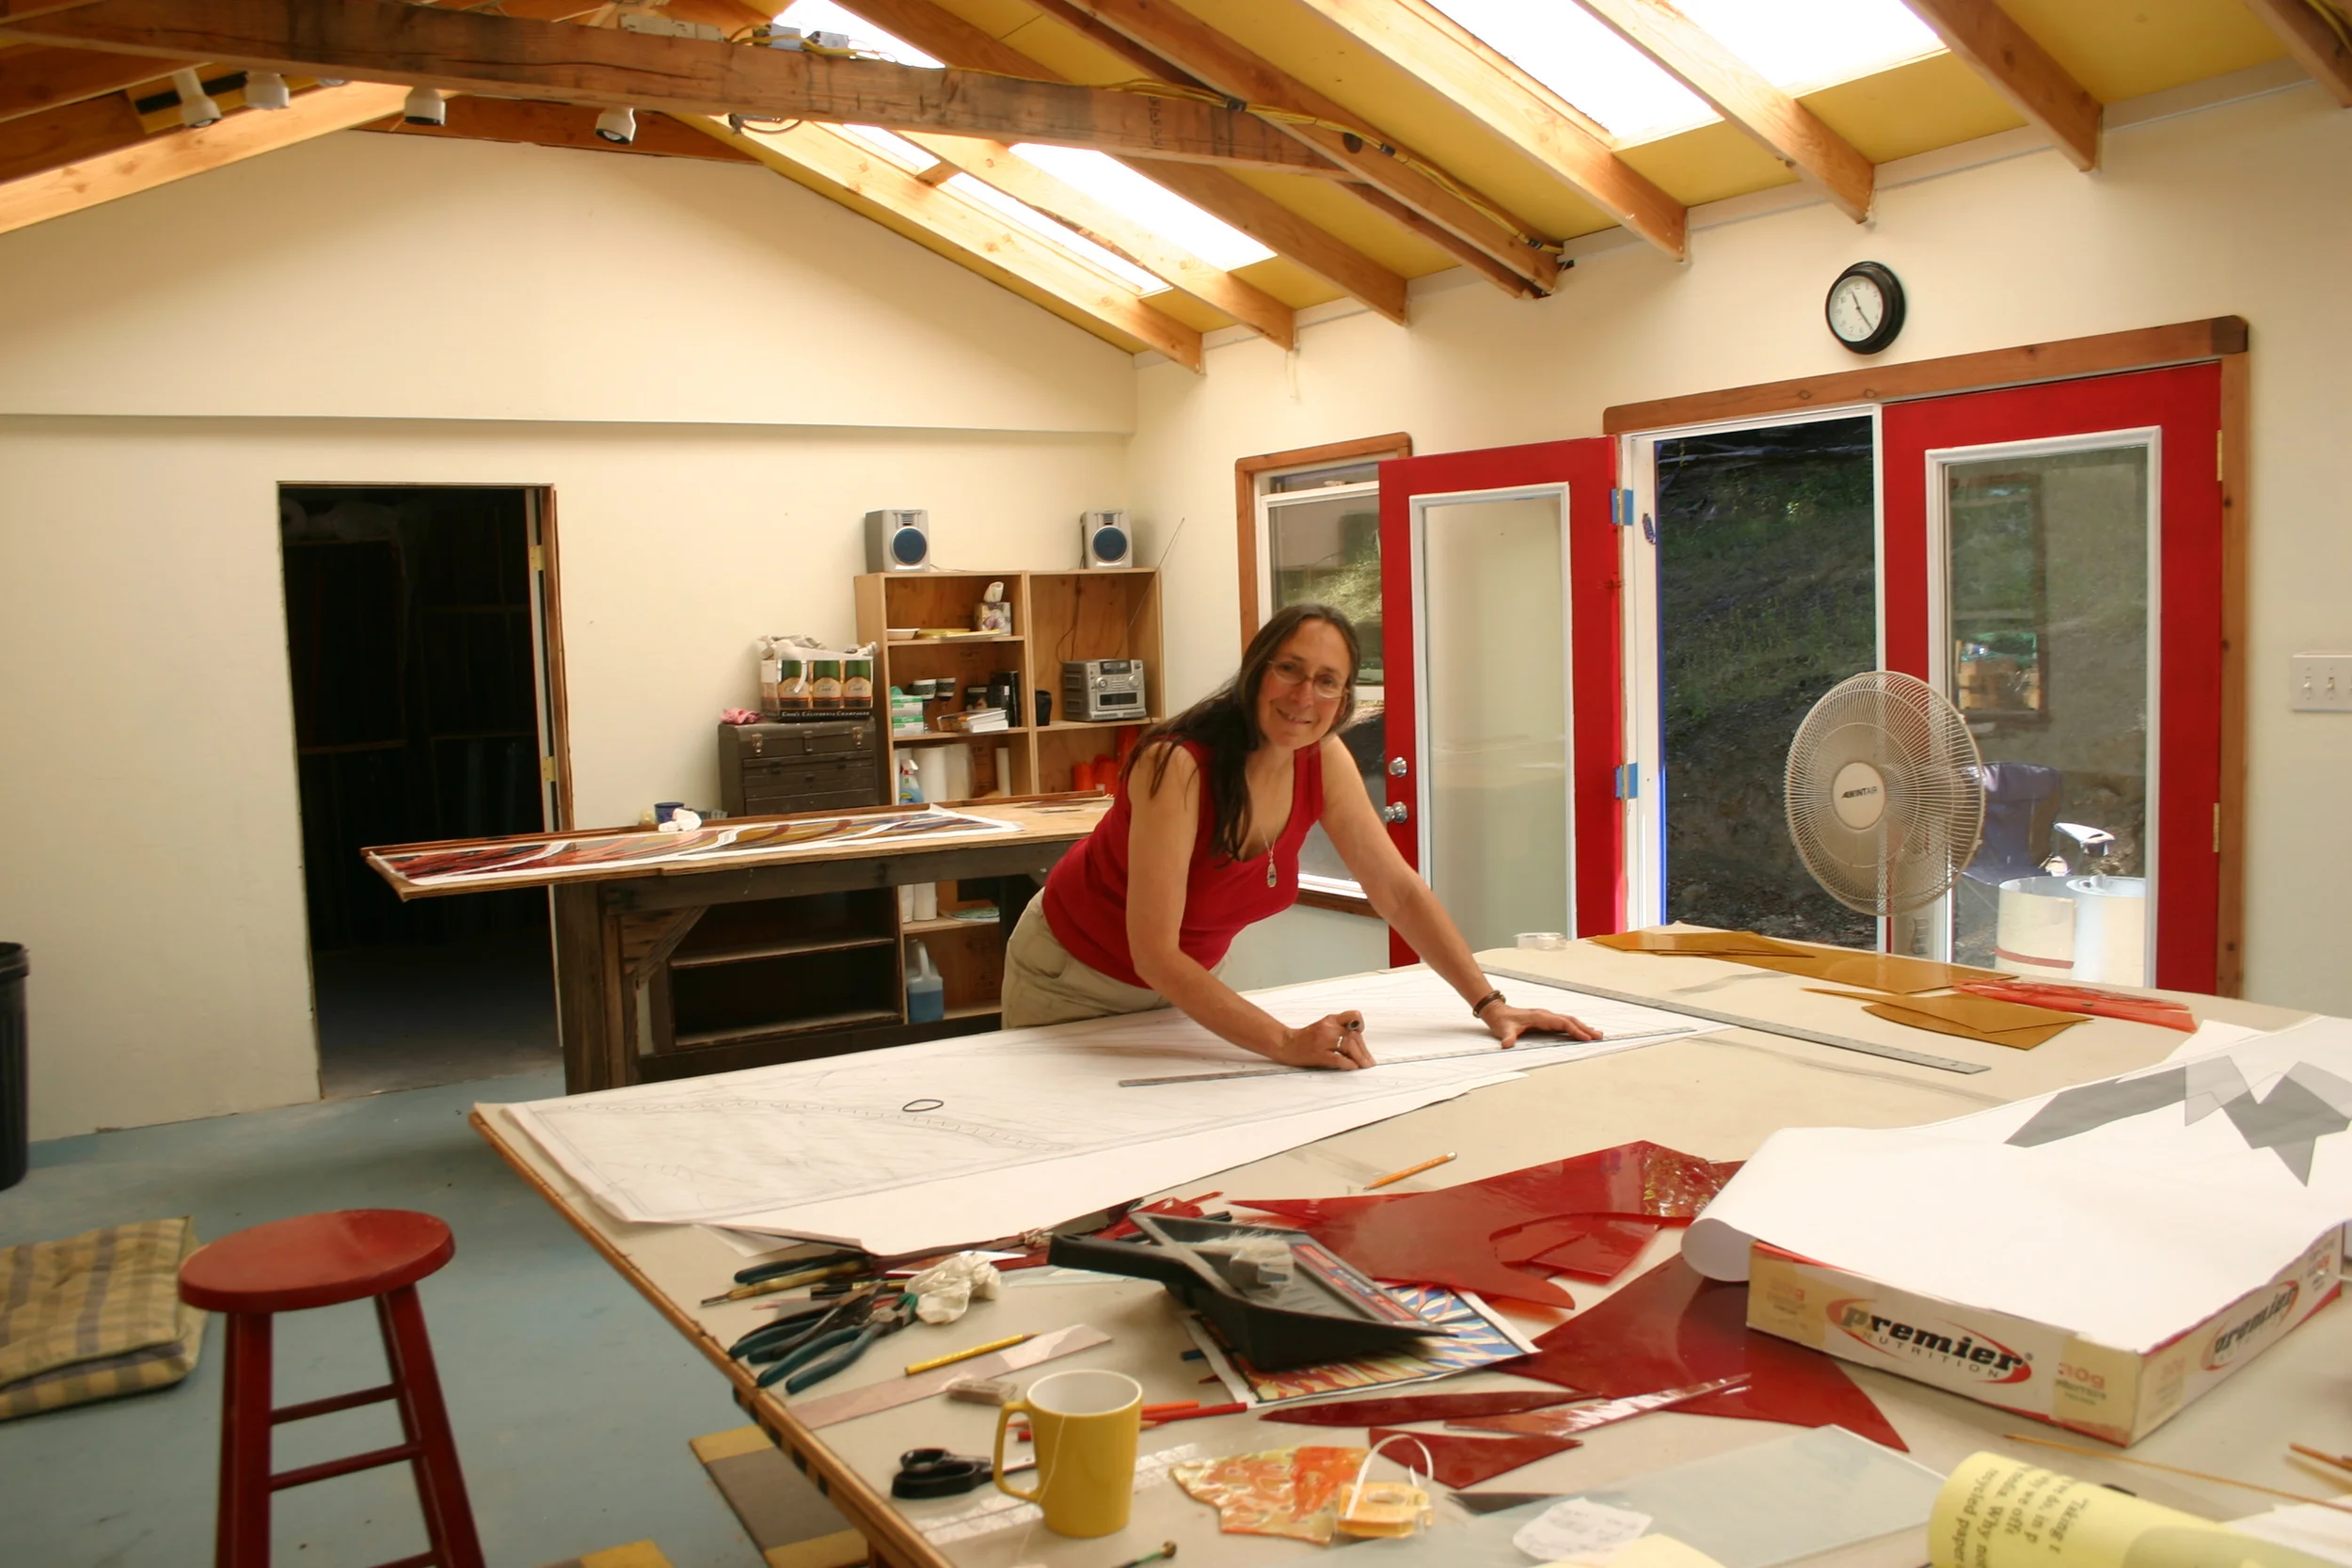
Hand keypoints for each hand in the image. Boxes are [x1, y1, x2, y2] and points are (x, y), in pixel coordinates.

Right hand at [1269, 1011, 1373, 1069]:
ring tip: (1364, 1065)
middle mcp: (1328, 1028)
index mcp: (1330, 1020)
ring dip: (1360, 1058)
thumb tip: (1358, 1042)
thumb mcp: (1324, 1027)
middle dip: (1364, 1050)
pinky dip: (1348, 1064)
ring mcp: (1323, 1041)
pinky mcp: (1319, 1054)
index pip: (1353, 1016)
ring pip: (1349, 1046)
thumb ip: (1339, 1029)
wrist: (1286, 1044)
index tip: (1362, 1035)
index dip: (1360, 1025)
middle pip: (1353, 1036)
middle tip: (1369, 1061)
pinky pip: (1339, 1059)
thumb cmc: (1306, 1038)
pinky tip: (1352, 1067)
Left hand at [1479, 1004, 1598, 1048]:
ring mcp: (1547, 1017)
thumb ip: (1507, 1037)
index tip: (1586, 1038)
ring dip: (1583, 1027)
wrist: (1497, 1012)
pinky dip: (1575, 1027)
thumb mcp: (1504, 1030)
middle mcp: (1546, 1015)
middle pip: (1570, 1020)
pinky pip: (1564, 1023)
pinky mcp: (1546, 1020)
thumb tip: (1506, 1044)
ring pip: (1569, 1021)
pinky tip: (1582, 1032)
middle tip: (1599, 1036)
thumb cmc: (1502, 1021)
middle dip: (1585, 1028)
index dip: (1574, 1030)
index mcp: (1540, 1017)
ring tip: (1597, 1034)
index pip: (1562, 1023)